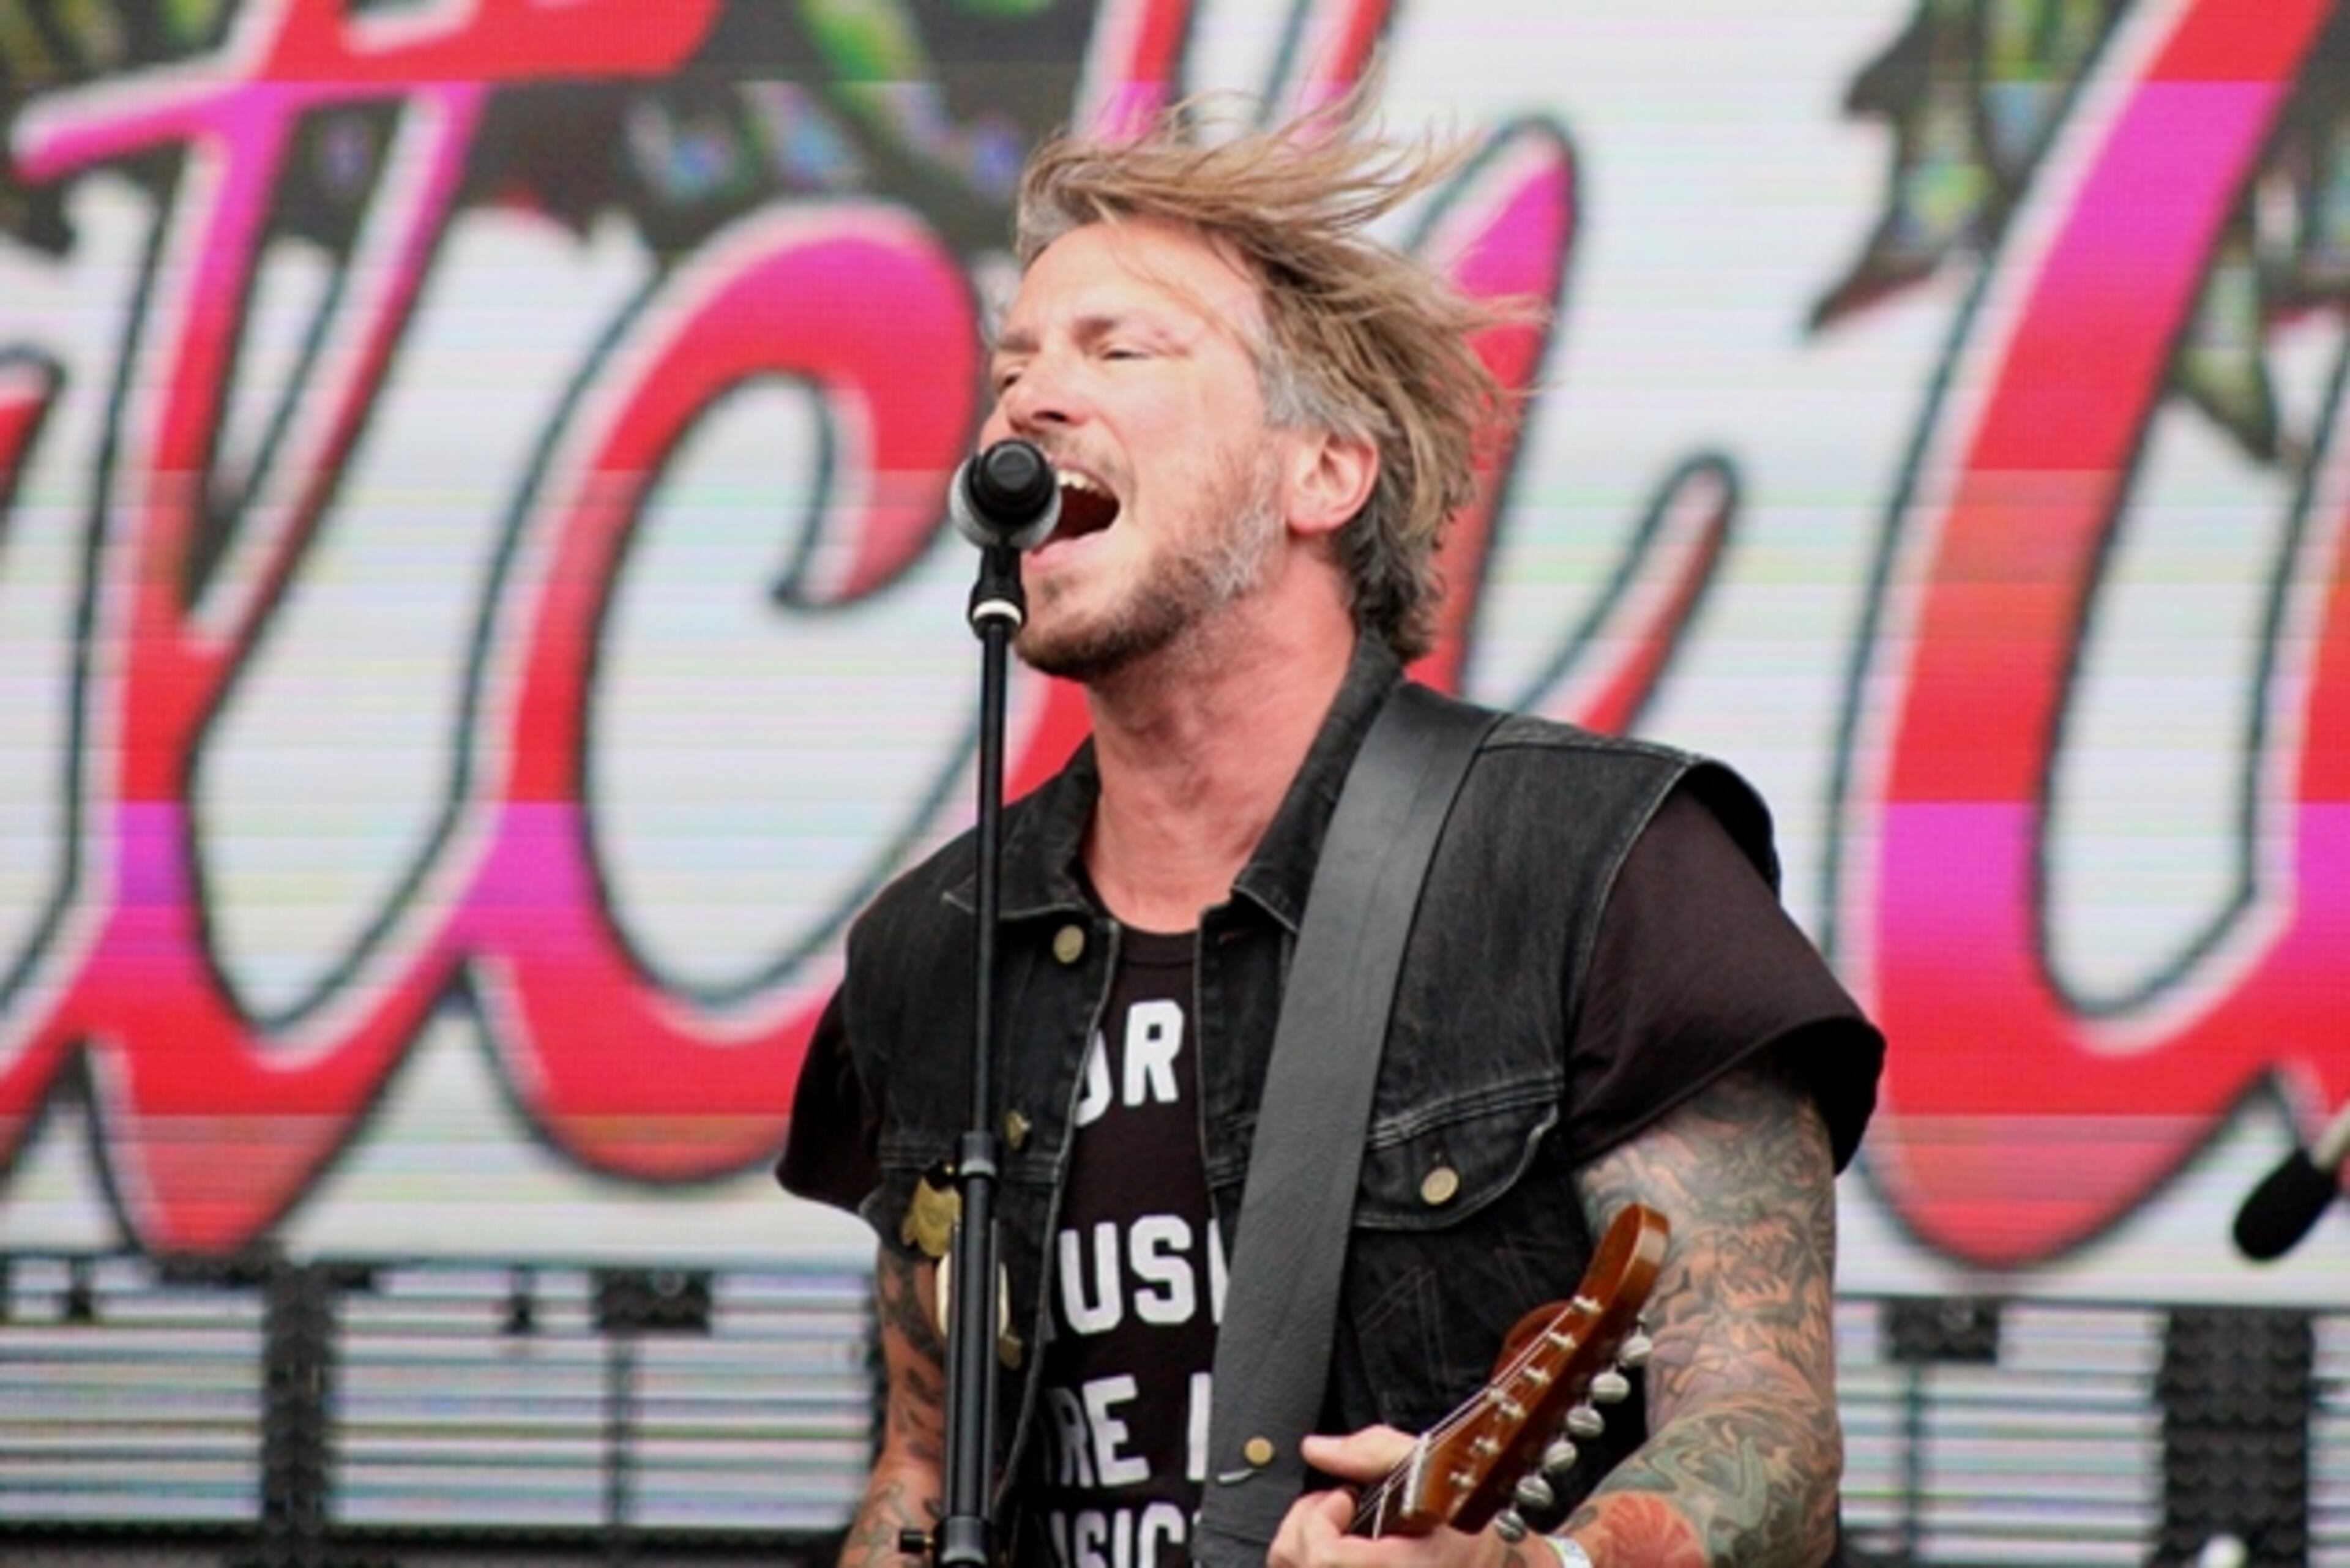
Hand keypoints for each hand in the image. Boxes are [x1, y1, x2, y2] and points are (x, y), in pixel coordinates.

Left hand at [1265, 1427, 1514, 1567]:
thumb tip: (1317, 1449)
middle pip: (1295, 1563)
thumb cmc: (1470, 1522)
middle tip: (1337, 1504)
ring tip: (1337, 1521)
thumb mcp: (1434, 1468)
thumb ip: (1372, 1451)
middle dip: (1306, 1521)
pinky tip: (1339, 1542)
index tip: (1346, 1496)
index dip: (1321, 1517)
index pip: (1324, 1556)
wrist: (1493, 1559)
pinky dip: (1311, 1555)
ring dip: (1305, 1539)